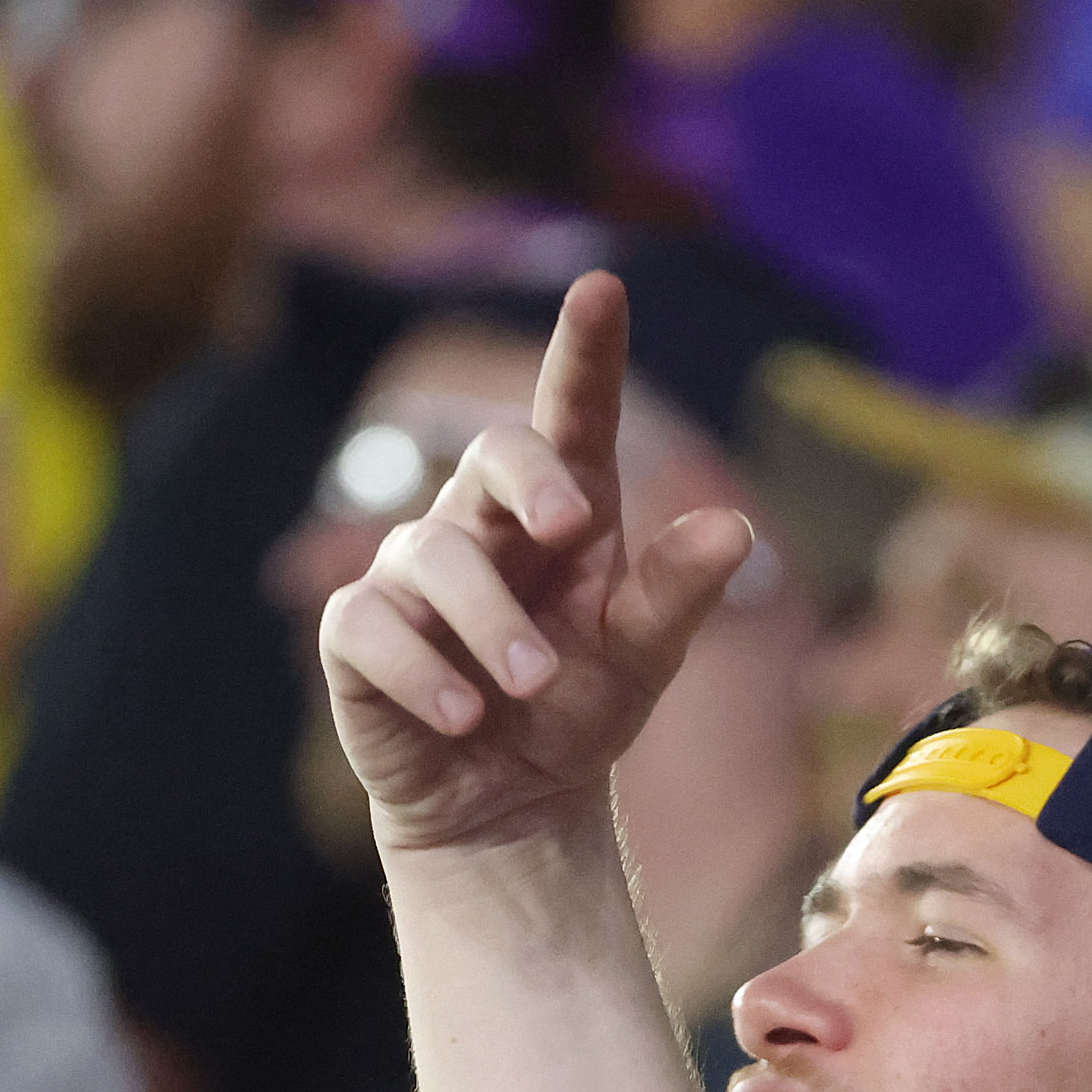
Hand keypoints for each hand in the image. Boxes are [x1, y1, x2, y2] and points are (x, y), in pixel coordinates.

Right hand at [320, 272, 756, 855]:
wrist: (506, 802)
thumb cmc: (574, 710)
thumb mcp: (639, 659)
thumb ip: (677, 594)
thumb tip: (734, 527)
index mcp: (563, 512)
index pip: (572, 416)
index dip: (584, 351)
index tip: (602, 289)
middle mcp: (483, 522)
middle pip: (492, 454)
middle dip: (532, 479)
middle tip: (571, 528)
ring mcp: (412, 572)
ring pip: (436, 555)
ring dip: (491, 623)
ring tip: (529, 687)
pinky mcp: (358, 632)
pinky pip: (373, 627)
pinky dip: (424, 672)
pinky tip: (463, 717)